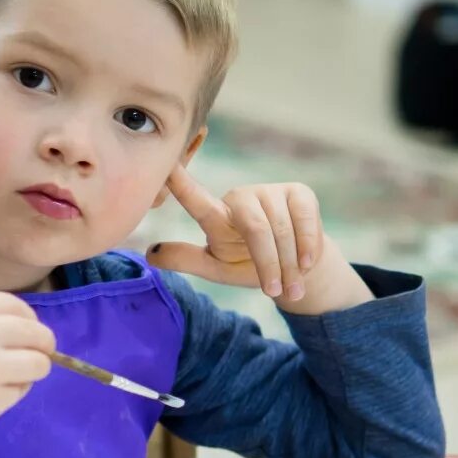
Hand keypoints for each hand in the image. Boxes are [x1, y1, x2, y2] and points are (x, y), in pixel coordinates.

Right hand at [0, 293, 54, 450]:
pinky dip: (10, 394)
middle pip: (37, 334)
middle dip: (43, 345)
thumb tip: (28, 331)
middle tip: (37, 356)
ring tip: (9, 377)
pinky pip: (19, 391)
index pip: (17, 307)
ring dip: (32, 371)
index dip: (29, 320)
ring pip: (39, 364)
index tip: (28, 332)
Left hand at [147, 168, 371, 314]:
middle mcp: (241, 198)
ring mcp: (271, 192)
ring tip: (292, 287)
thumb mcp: (217, 269)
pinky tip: (308, 264)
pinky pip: (306, 220)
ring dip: (290, 264)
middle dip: (268, 264)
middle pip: (255, 229)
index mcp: (216, 217)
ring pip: (283, 229)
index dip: (182, 183)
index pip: (196, 200)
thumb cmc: (250, 266)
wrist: (296, 267)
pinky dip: (308, 246)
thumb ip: (188, 260)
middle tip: (274, 291)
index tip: (168, 166)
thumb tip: (150, 255)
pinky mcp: (299, 193)